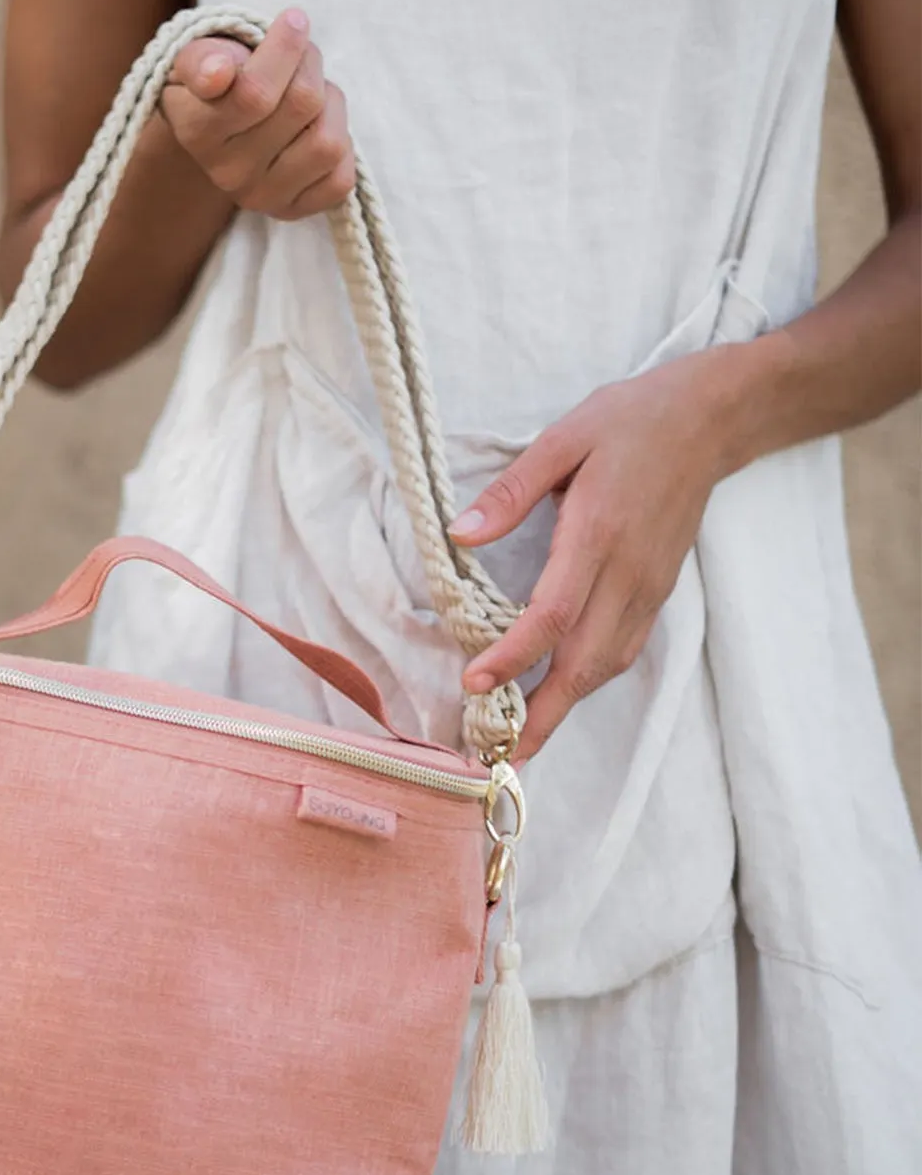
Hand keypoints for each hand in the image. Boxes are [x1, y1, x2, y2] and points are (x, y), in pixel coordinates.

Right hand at [161, 7, 355, 220]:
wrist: (219, 128)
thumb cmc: (216, 78)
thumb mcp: (197, 57)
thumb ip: (201, 59)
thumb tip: (219, 72)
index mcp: (198, 132)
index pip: (255, 93)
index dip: (285, 49)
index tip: (294, 21)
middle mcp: (227, 173)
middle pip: (302, 104)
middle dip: (310, 64)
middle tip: (301, 55)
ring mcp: (261, 197)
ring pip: (328, 141)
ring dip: (331, 105)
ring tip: (311, 95)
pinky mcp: (292, 211)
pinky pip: (341, 179)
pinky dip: (341, 147)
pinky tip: (315, 131)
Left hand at [449, 350, 742, 761]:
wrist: (713, 419)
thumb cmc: (631, 422)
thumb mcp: (562, 437)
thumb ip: (511, 490)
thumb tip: (461, 534)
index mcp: (598, 534)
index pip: (552, 614)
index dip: (514, 656)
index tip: (474, 685)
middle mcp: (627, 572)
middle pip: (584, 662)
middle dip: (542, 715)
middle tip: (498, 755)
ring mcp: (648, 586)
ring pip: (606, 664)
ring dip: (565, 707)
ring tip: (523, 740)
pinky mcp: (658, 589)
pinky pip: (621, 648)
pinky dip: (589, 680)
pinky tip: (559, 694)